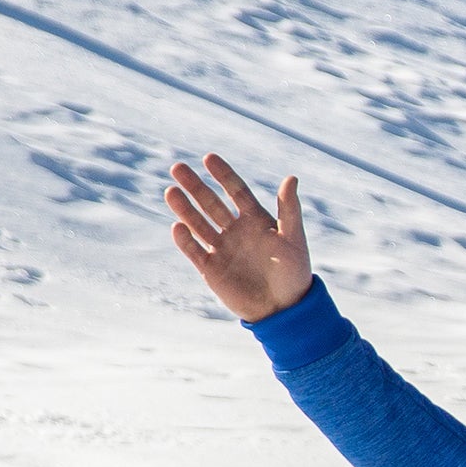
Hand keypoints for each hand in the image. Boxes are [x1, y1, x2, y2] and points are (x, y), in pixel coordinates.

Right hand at [165, 156, 312, 321]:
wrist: (285, 309)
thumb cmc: (294, 273)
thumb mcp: (294, 239)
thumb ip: (289, 209)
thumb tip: (291, 177)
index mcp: (256, 220)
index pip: (236, 191)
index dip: (223, 175)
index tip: (208, 158)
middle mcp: (236, 231)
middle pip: (211, 203)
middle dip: (195, 186)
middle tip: (177, 168)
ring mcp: (222, 249)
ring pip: (198, 223)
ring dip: (184, 208)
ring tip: (171, 191)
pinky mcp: (211, 269)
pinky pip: (194, 250)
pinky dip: (185, 239)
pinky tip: (177, 226)